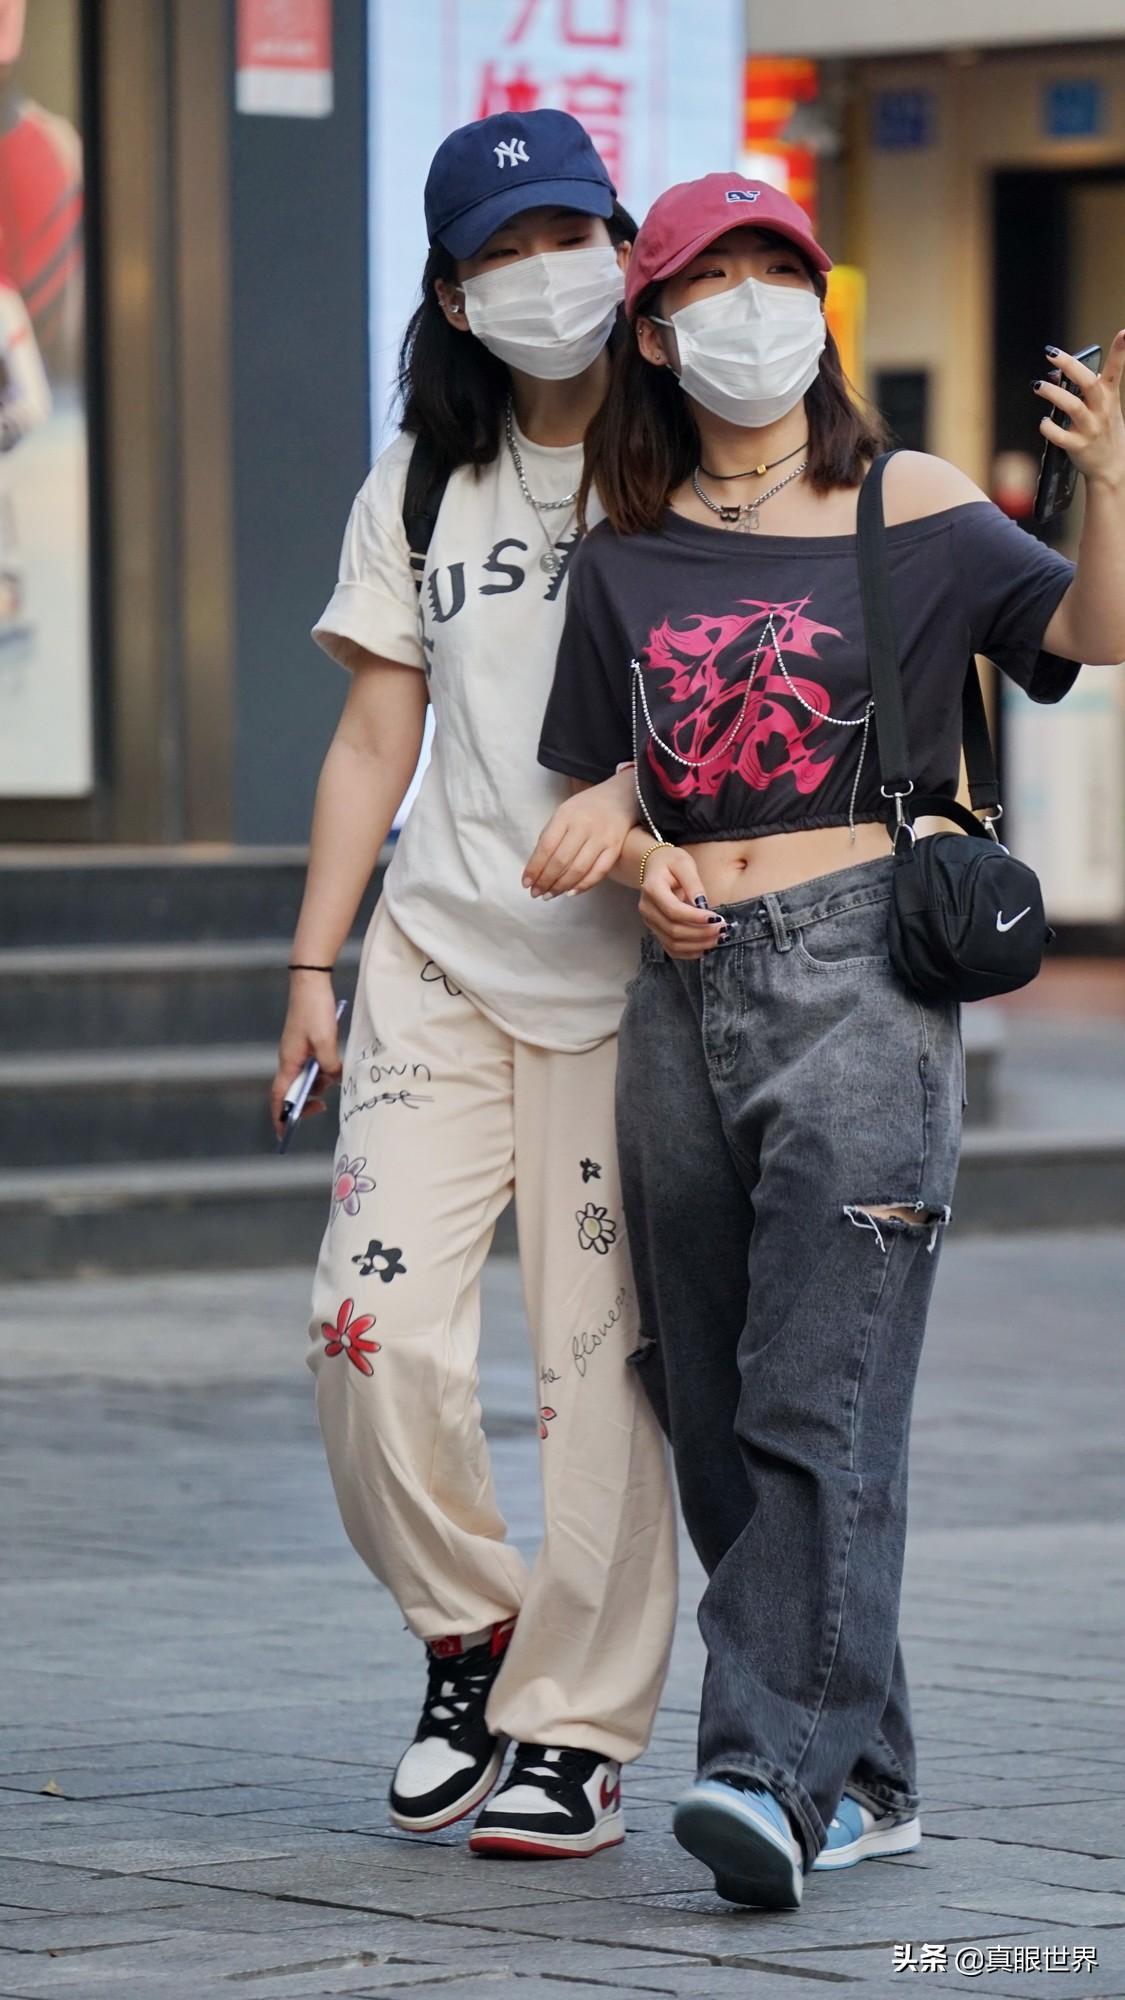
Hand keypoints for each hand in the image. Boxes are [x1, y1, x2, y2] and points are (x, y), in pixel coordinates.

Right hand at [270, 973, 342, 1138]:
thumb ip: (330, 1065)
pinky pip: (314, 1064)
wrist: (311, 981)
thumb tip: (333, 1078)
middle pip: (293, 1090)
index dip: (280, 1116)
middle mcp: (289, 1058)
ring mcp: (298, 1051)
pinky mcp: (307, 1043)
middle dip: (306, 1101)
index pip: (279, 1096)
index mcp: (288, 1061)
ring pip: (307, 1077)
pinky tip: (335, 1065)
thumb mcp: (326, 1041)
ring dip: (319, 1083)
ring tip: (333, 1076)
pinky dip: (324, 1070)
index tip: (284, 1133)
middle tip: (322, 1108)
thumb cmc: (314, 1010)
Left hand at [523, 769, 636, 898]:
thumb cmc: (585, 809)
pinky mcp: (615, 848)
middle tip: (536, 893)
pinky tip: (571, 892)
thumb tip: (536, 868)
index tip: (526, 883)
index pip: (546, 846)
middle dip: (545, 881)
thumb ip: (550, 836)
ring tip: (549, 895)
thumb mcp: (563, 813)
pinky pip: (598, 872)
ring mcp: (601, 838)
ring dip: (561, 887)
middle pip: (561, 860)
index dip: (534, 868)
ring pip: (578, 869)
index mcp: (566, 815)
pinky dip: (584, 885)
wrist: (620, 797)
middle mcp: (584, 826)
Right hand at [640, 847, 724, 958]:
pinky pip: (671, 948)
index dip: (696, 918)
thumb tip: (703, 906)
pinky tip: (706, 947)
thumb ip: (693, 884)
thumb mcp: (684, 863)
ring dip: (698, 945)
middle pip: (673, 930)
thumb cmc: (671, 862)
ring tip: (719, 939)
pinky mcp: (656, 930)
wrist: (654, 867)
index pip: (674, 910)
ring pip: (673, 943)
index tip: (717, 918)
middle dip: (701, 933)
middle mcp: (647, 908)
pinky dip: (689, 952)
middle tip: (723, 929)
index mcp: (652, 889)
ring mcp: (649, 922)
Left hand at [1035, 332, 1124, 489]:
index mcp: (1110, 398)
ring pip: (1072, 407)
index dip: (1121, 351)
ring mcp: (1091, 429)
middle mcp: (1102, 411)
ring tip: (1038, 385)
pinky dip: (1048, 427)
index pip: (1116, 371)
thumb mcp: (1105, 407)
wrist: (1111, 468)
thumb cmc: (1105, 431)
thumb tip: (1059, 372)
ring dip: (1053, 394)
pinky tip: (1043, 422)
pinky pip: (1059, 436)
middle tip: (1050, 353)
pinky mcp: (1078, 446)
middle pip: (1088, 383)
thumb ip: (1088, 389)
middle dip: (1070, 365)